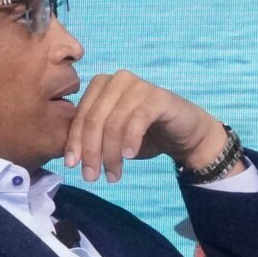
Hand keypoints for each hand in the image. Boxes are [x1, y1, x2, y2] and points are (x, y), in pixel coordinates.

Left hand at [63, 70, 226, 183]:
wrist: (186, 134)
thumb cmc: (146, 136)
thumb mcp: (113, 137)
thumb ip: (93, 139)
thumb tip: (71, 159)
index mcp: (101, 85)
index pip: (81, 115)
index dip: (74, 142)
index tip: (72, 166)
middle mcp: (117, 80)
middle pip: (95, 119)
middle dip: (91, 151)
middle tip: (92, 176)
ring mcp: (138, 86)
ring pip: (114, 123)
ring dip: (110, 153)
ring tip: (113, 174)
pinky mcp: (158, 97)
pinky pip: (137, 120)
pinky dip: (130, 140)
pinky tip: (129, 156)